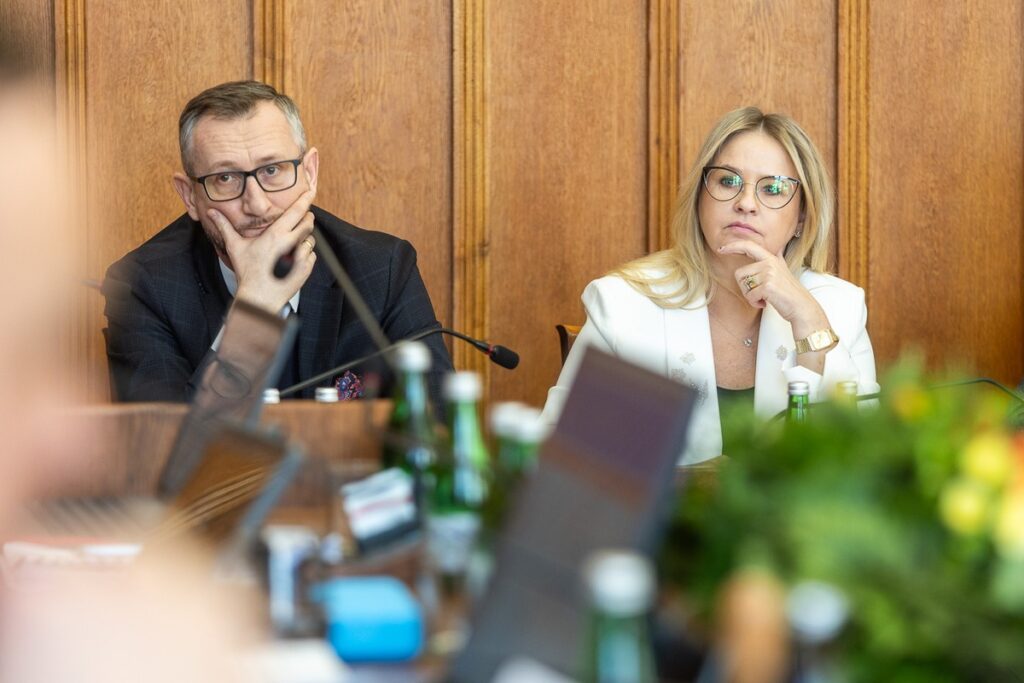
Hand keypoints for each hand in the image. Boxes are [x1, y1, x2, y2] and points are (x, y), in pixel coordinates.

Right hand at [207, 188, 316, 312]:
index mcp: (276, 235)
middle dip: (306, 217)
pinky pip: (311, 254)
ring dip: (304, 237)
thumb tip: (211, 212)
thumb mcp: (235, 246)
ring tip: (291, 242)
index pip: (297, 211)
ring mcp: (300, 256)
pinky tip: (292, 257)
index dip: (306, 198)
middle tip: (301, 216)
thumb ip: (225, 226)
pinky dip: (305, 252)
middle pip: (308, 222)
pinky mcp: (306, 268)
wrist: (259, 297)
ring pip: (310, 239)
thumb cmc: (248, 273)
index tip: (311, 190)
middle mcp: (291, 243)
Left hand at [718, 240, 828, 337]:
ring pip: (743, 286)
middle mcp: (770, 263)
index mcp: (771, 258)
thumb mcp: (784, 271)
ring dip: (750, 297)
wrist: (802, 307)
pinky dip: (755, 303)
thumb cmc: (789, 292)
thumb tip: (779, 247)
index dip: (733, 246)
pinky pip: (749, 296)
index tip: (720, 248)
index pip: (748, 246)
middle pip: (739, 273)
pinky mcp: (768, 286)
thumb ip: (778, 259)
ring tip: (764, 298)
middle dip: (744, 288)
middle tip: (758, 294)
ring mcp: (769, 273)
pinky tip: (766, 303)